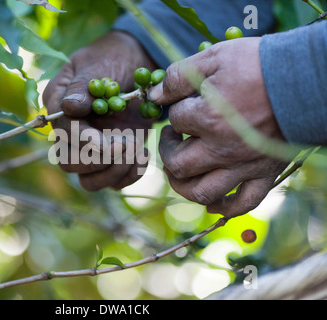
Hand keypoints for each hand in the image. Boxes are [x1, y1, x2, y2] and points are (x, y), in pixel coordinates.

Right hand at [43, 31, 156, 190]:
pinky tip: (144, 155)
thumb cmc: (114, 57)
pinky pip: (112, 181)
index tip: (117, 142)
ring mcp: (89, 148)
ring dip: (114, 172)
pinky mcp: (109, 158)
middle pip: (69, 163)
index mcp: (58, 106)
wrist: (138, 63)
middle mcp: (69, 132)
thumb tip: (69, 108)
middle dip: (101, 160)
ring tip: (139, 151)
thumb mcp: (97, 64)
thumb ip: (82, 86)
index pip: (64, 133)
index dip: (88, 141)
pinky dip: (129, 175)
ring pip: (88, 180)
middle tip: (130, 143)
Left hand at [148, 38, 292, 217]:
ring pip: (202, 192)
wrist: (308, 79)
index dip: (173, 111)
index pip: (175, 120)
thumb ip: (179, 77)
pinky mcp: (264, 174)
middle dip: (166, 151)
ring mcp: (243, 166)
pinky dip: (225, 208)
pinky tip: (213, 203)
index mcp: (207, 118)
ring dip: (183, 185)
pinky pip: (243, 203)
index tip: (181, 104)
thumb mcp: (214, 58)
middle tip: (171, 137)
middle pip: (177, 165)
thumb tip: (154, 94)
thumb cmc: (260, 65)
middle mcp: (221, 149)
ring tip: (180, 171)